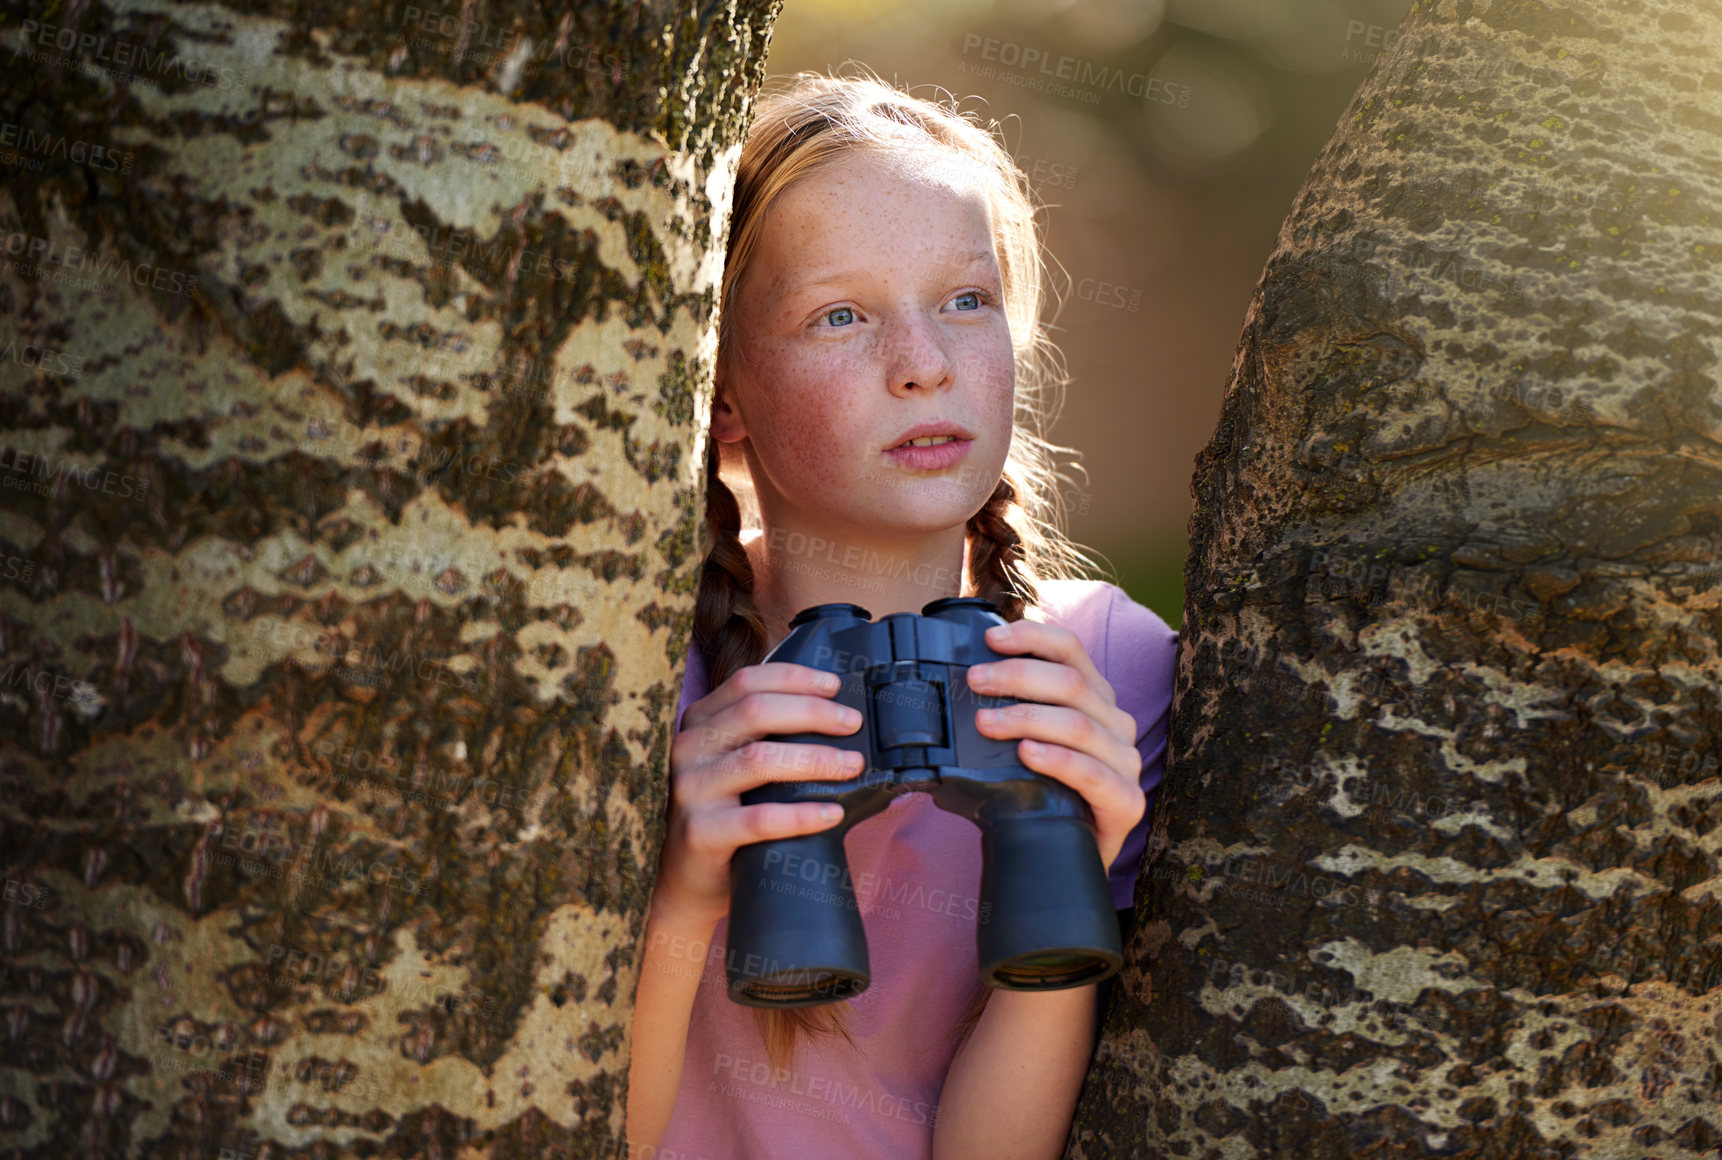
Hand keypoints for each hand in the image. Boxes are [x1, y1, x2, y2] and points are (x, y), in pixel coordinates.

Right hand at [655, 662, 864, 927]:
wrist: (683, 880)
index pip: (746, 683)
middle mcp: (688, 749)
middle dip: (813, 712)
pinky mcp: (700, 832)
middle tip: (852, 723)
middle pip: (756, 711)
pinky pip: (760, 819)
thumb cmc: (722, 815)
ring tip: (851, 765)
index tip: (834, 686)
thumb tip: (834, 716)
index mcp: (698, 723)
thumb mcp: (732, 764)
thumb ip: (761, 737)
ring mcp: (690, 790)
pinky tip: (832, 814)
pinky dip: (803, 815)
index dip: (794, 679)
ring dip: (815, 758)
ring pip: (760, 759)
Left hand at [966, 621, 1144, 869]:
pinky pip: (1092, 773)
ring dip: (1028, 717)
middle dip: (1017, 676)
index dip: (1032, 637)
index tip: (990, 640)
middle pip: (1072, 683)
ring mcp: (1125, 762)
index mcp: (1093, 698)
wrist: (1061, 857)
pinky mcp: (1127, 802)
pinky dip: (1057, 759)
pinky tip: (1027, 754)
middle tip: (975, 682)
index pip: (1070, 650)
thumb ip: (1006, 709)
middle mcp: (1115, 723)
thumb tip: (958, 684)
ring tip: (987, 723)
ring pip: (1079, 724)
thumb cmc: (1039, 793)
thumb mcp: (1023, 741)